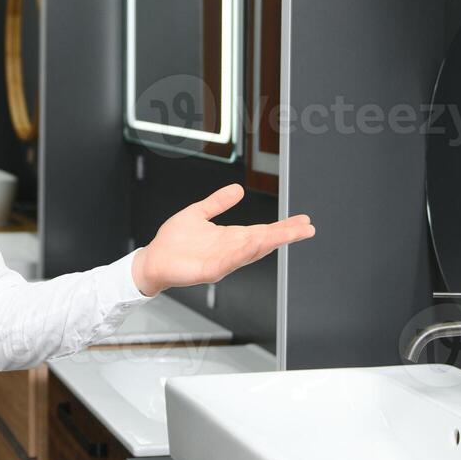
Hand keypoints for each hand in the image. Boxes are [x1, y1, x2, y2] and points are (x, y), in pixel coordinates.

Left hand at [131, 184, 313, 296]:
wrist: (153, 260)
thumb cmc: (173, 242)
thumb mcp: (198, 213)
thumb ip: (218, 202)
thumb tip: (237, 189)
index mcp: (230, 238)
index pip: (262, 231)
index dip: (283, 227)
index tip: (303, 221)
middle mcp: (230, 250)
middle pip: (263, 241)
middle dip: (285, 235)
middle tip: (308, 228)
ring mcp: (222, 262)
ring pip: (250, 251)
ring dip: (269, 242)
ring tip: (287, 234)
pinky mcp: (208, 270)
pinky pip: (229, 262)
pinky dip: (242, 253)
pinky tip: (254, 244)